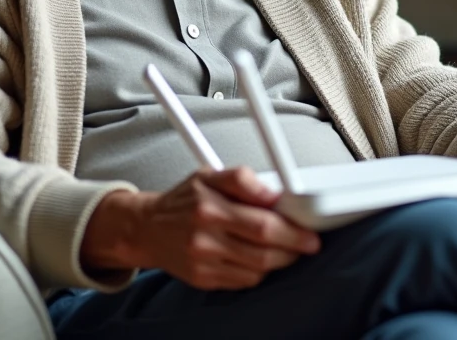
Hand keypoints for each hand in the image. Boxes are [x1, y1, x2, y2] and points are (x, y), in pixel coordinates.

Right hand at [81, 166, 320, 289]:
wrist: (147, 229)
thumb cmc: (182, 200)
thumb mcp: (209, 174)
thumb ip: (243, 179)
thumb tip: (274, 193)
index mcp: (209, 207)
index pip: (262, 224)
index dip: (292, 232)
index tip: (310, 234)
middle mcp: (205, 237)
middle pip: (264, 251)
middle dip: (293, 249)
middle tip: (306, 244)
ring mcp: (203, 262)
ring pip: (257, 270)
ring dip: (278, 261)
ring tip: (282, 247)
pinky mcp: (203, 280)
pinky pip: (243, 281)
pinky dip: (258, 271)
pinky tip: (257, 257)